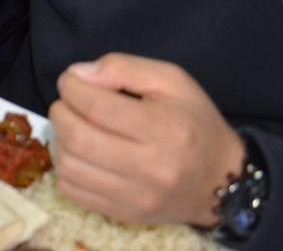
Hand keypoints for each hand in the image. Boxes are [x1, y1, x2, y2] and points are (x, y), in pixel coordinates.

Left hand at [49, 54, 245, 226]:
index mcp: (165, 129)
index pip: (96, 107)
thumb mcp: (171, 81)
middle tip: (67, 103)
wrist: (223, 181)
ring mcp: (135, 197)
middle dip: (60, 112)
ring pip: (70, 166)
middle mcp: (150, 168)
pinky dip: (66, 167)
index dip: (72, 88)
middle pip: (77, 138)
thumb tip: (78, 75)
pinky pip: (73, 190)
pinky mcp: (124, 214)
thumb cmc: (195, 122)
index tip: (71, 82)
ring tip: (73, 126)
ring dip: (60, 139)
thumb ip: (123, 68)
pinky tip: (80, 153)